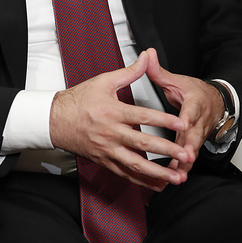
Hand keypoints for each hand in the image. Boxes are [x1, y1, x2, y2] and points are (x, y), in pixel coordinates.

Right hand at [49, 52, 190, 190]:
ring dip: (158, 172)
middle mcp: (111, 133)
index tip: (182, 123)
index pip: (143, 116)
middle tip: (186, 153)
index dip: (163, 120)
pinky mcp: (105, 161)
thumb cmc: (79, 99)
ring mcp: (108, 150)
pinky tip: (159, 185)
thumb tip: (146, 57)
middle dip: (167, 150)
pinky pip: (126, 174)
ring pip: (136, 164)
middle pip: (143, 143)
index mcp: (113, 111)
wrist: (55, 120)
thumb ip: (129, 72)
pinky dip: (143, 181)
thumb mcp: (104, 81)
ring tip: (177, 177)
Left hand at [144, 47, 223, 176]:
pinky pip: (189, 157)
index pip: (192, 109)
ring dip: (186, 162)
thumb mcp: (177, 80)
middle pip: (195, 134)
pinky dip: (182, 168)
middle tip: (184, 157)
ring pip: (192, 149)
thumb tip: (147, 55)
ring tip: (177, 175)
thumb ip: (159, 71)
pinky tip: (173, 178)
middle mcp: (199, 120)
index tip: (183, 123)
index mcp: (195, 102)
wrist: (215, 102)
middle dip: (189, 147)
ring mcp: (198, 134)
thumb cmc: (194, 92)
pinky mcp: (195, 144)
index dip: (188, 116)